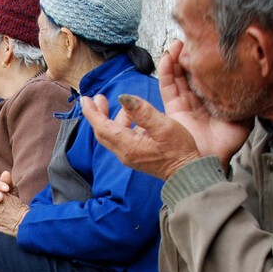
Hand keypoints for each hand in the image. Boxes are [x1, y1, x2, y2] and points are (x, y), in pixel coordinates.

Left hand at [81, 40, 251, 178]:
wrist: (187, 173)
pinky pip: (122, 139)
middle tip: (98, 98)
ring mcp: (129, 156)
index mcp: (128, 145)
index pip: (102, 127)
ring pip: (112, 135)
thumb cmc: (179, 150)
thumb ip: (142, 111)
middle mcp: (124, 153)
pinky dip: (122, 125)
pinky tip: (133, 117)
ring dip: (112, 118)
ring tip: (120, 104)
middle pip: (103, 132)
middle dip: (97, 114)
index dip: (92, 112)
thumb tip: (123, 98)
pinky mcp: (136, 156)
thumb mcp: (163, 125)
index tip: (85, 99)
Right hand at [157, 41, 252, 167]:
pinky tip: (169, 55)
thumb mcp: (243, 118)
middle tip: (191, 37)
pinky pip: (167, 86)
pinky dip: (166, 70)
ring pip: (178, 75)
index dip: (206, 59)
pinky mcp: (173, 108)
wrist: (209, 160)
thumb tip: (254, 84)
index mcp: (214, 100)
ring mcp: (185, 103)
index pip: (208, 75)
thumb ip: (246, 102)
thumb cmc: (226, 144)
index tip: (207, 43)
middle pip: (191, 72)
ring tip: (179, 42)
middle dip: (190, 55)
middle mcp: (199, 99)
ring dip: (177, 58)